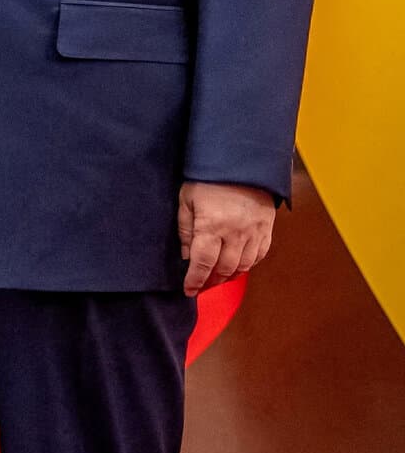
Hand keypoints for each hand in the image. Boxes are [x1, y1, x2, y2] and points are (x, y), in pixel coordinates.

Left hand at [178, 180, 276, 295]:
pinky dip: (247, 265)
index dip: (195, 280)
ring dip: (229, 276)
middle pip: (224, 269)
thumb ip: (186, 229)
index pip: (203, 263)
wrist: (242, 162)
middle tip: (201, 286)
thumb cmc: (208, 179)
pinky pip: (259, 255)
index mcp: (212, 225)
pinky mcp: (267, 228)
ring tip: (216, 278)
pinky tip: (237, 267)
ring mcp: (254, 232)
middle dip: (211, 281)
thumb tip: (187, 256)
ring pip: (243, 266)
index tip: (188, 290)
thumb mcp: (187, 199)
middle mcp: (235, 233)